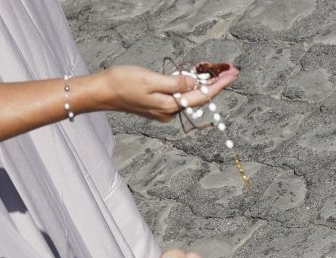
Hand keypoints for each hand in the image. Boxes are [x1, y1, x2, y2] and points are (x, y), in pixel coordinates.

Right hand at [102, 64, 239, 121]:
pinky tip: (194, 76)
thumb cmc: (123, 83)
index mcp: (170, 106)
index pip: (202, 95)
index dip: (219, 84)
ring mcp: (164, 110)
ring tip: (215, 69)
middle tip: (229, 69)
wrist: (102, 92)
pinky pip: (180, 95)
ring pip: (190, 96)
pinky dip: (189, 85)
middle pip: (199, 97)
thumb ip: (175, 83)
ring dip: (202, 82)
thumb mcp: (151, 80)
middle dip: (215, 82)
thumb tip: (194, 83)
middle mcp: (170, 111)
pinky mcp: (159, 105)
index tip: (233, 73)